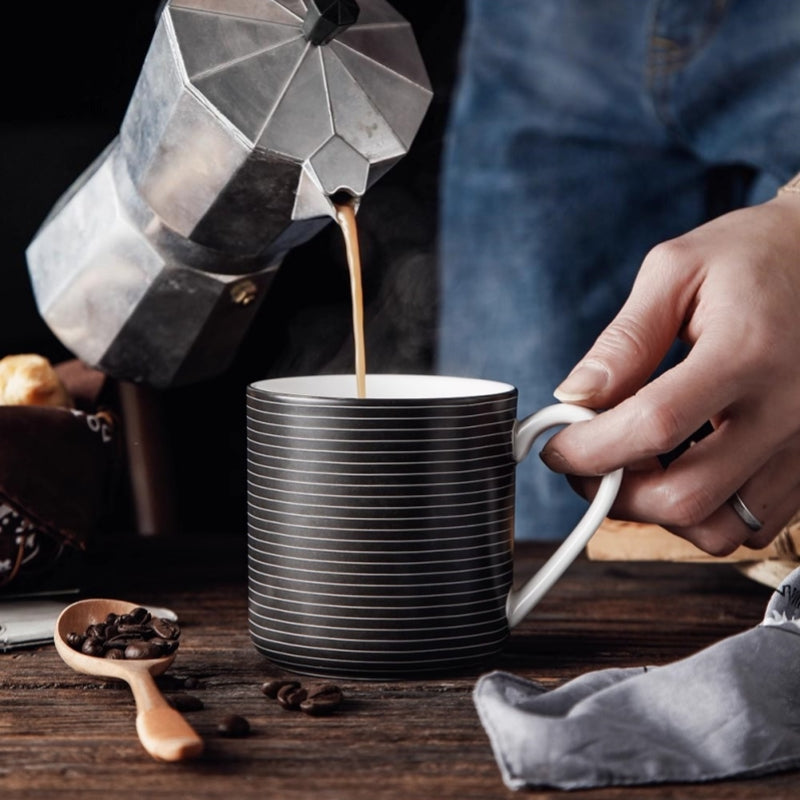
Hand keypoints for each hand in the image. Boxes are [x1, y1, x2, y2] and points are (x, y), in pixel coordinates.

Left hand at [540, 191, 799, 554]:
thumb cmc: (754, 255)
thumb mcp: (677, 271)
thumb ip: (624, 340)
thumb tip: (573, 398)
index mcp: (748, 351)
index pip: (654, 425)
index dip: (590, 448)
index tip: (557, 447)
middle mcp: (789, 409)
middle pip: (685, 496)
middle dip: (615, 493)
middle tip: (588, 466)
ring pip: (720, 529)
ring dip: (659, 512)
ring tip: (636, 468)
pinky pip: (753, 525)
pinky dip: (704, 514)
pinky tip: (684, 470)